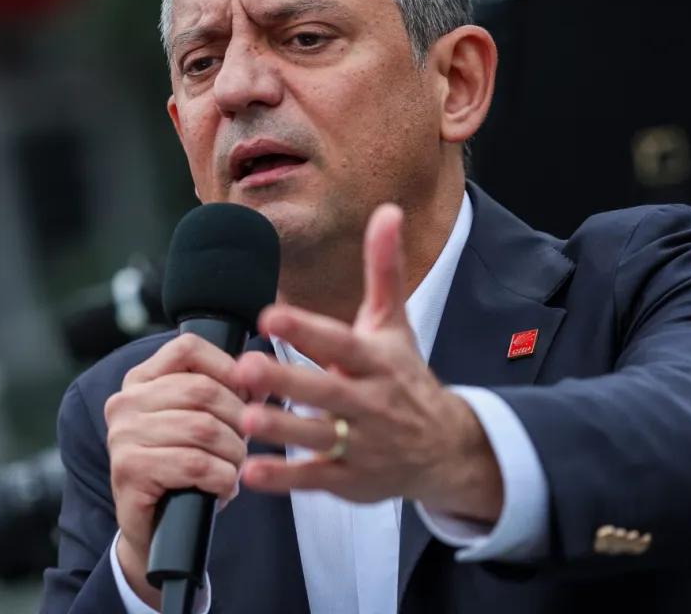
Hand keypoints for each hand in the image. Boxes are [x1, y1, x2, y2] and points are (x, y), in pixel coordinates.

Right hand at [104, 334, 247, 605]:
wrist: (153, 527)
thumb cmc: (182, 468)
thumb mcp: (202, 421)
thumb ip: (226, 392)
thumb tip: (262, 372)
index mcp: (141, 380)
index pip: (187, 349)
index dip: (227, 368)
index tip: (247, 396)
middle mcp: (125, 402)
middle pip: (202, 390)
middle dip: (238, 420)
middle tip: (244, 444)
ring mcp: (123, 435)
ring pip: (203, 429)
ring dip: (233, 454)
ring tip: (234, 468)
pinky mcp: (129, 469)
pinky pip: (195, 464)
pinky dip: (221, 479)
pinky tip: (222, 488)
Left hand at [233, 204, 502, 521]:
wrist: (446, 448)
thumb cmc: (405, 378)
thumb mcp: (395, 325)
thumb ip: (383, 270)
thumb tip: (389, 211)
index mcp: (375, 362)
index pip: (338, 343)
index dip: (306, 329)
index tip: (270, 315)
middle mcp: (369, 402)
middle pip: (325, 391)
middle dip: (286, 382)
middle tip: (245, 368)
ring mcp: (361, 444)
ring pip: (318, 437)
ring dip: (282, 430)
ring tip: (244, 419)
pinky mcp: (351, 479)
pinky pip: (316, 479)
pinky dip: (285, 479)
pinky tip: (250, 473)